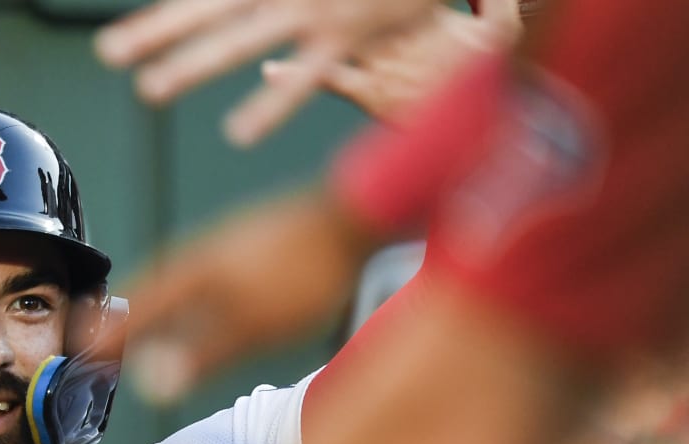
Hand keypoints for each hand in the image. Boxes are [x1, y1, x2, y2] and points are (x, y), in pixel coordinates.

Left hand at [95, 0, 443, 144]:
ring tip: (149, 89)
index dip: (154, 23)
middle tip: (109, 53)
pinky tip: (237, 133)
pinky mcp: (347, 38)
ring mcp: (313, 12)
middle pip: (208, 12)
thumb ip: (251, 2)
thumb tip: (222, 10)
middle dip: (155, 34)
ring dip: (193, 63)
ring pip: (242, 39)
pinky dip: (271, 103)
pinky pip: (305, 78)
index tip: (110, 45)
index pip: (199, 0)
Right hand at [121, 188, 376, 402]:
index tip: (81, 353)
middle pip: (149, 290)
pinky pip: (199, 272)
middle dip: (122, 317)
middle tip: (96, 337)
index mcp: (191, 275)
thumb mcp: (253, 328)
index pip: (137, 312)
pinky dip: (183, 291)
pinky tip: (201, 296)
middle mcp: (200, 255)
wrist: (355, 214)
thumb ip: (201, 355)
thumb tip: (154, 384)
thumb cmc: (304, 275)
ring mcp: (225, 243)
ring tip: (139, 319)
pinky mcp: (250, 241)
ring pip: (175, 278)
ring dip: (152, 302)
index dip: (110, 337)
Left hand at [260, 1, 518, 124]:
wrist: (494, 125)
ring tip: (251, 28)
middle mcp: (398, 31)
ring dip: (293, 30)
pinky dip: (295, 78)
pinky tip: (269, 68)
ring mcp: (383, 61)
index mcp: (424, 12)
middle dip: (317, 5)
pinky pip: (330, 80)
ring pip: (332, 38)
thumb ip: (487, 0)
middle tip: (261, 8)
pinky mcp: (373, 92)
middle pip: (349, 8)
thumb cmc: (493, 73)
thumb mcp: (498, 29)